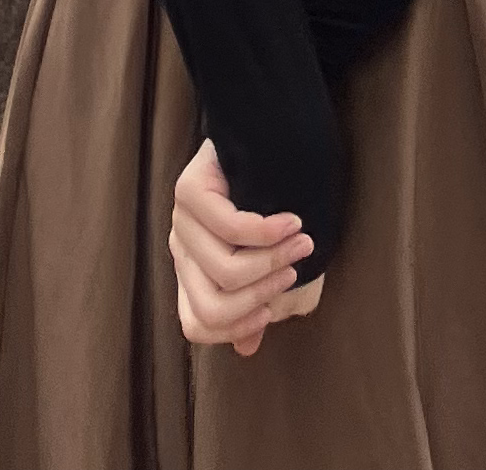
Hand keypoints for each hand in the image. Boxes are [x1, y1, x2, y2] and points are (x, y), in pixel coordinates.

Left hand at [169, 135, 326, 355]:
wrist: (277, 139)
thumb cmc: (283, 208)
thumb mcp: (276, 266)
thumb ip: (260, 306)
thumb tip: (245, 347)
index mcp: (196, 273)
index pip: (197, 324)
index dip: (237, 326)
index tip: (274, 309)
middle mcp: (183, 249)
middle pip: (211, 307)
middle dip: (263, 295)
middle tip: (295, 270)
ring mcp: (182, 219)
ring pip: (225, 272)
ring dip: (274, 260)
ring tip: (303, 242)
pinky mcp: (189, 190)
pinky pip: (230, 228)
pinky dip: (270, 231)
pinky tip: (292, 222)